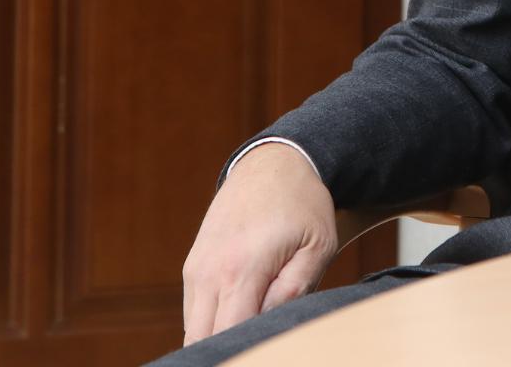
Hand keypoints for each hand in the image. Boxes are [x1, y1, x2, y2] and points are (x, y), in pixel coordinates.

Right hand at [181, 143, 337, 344]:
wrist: (273, 163)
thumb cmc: (303, 205)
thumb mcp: (318, 246)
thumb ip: (294, 291)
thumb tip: (267, 325)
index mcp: (241, 269)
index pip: (229, 335)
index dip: (248, 350)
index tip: (268, 347)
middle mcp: (208, 272)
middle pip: (203, 340)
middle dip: (230, 348)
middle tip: (262, 342)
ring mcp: (195, 269)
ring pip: (194, 329)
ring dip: (220, 335)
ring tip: (256, 324)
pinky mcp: (192, 267)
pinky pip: (194, 312)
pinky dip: (213, 321)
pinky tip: (244, 310)